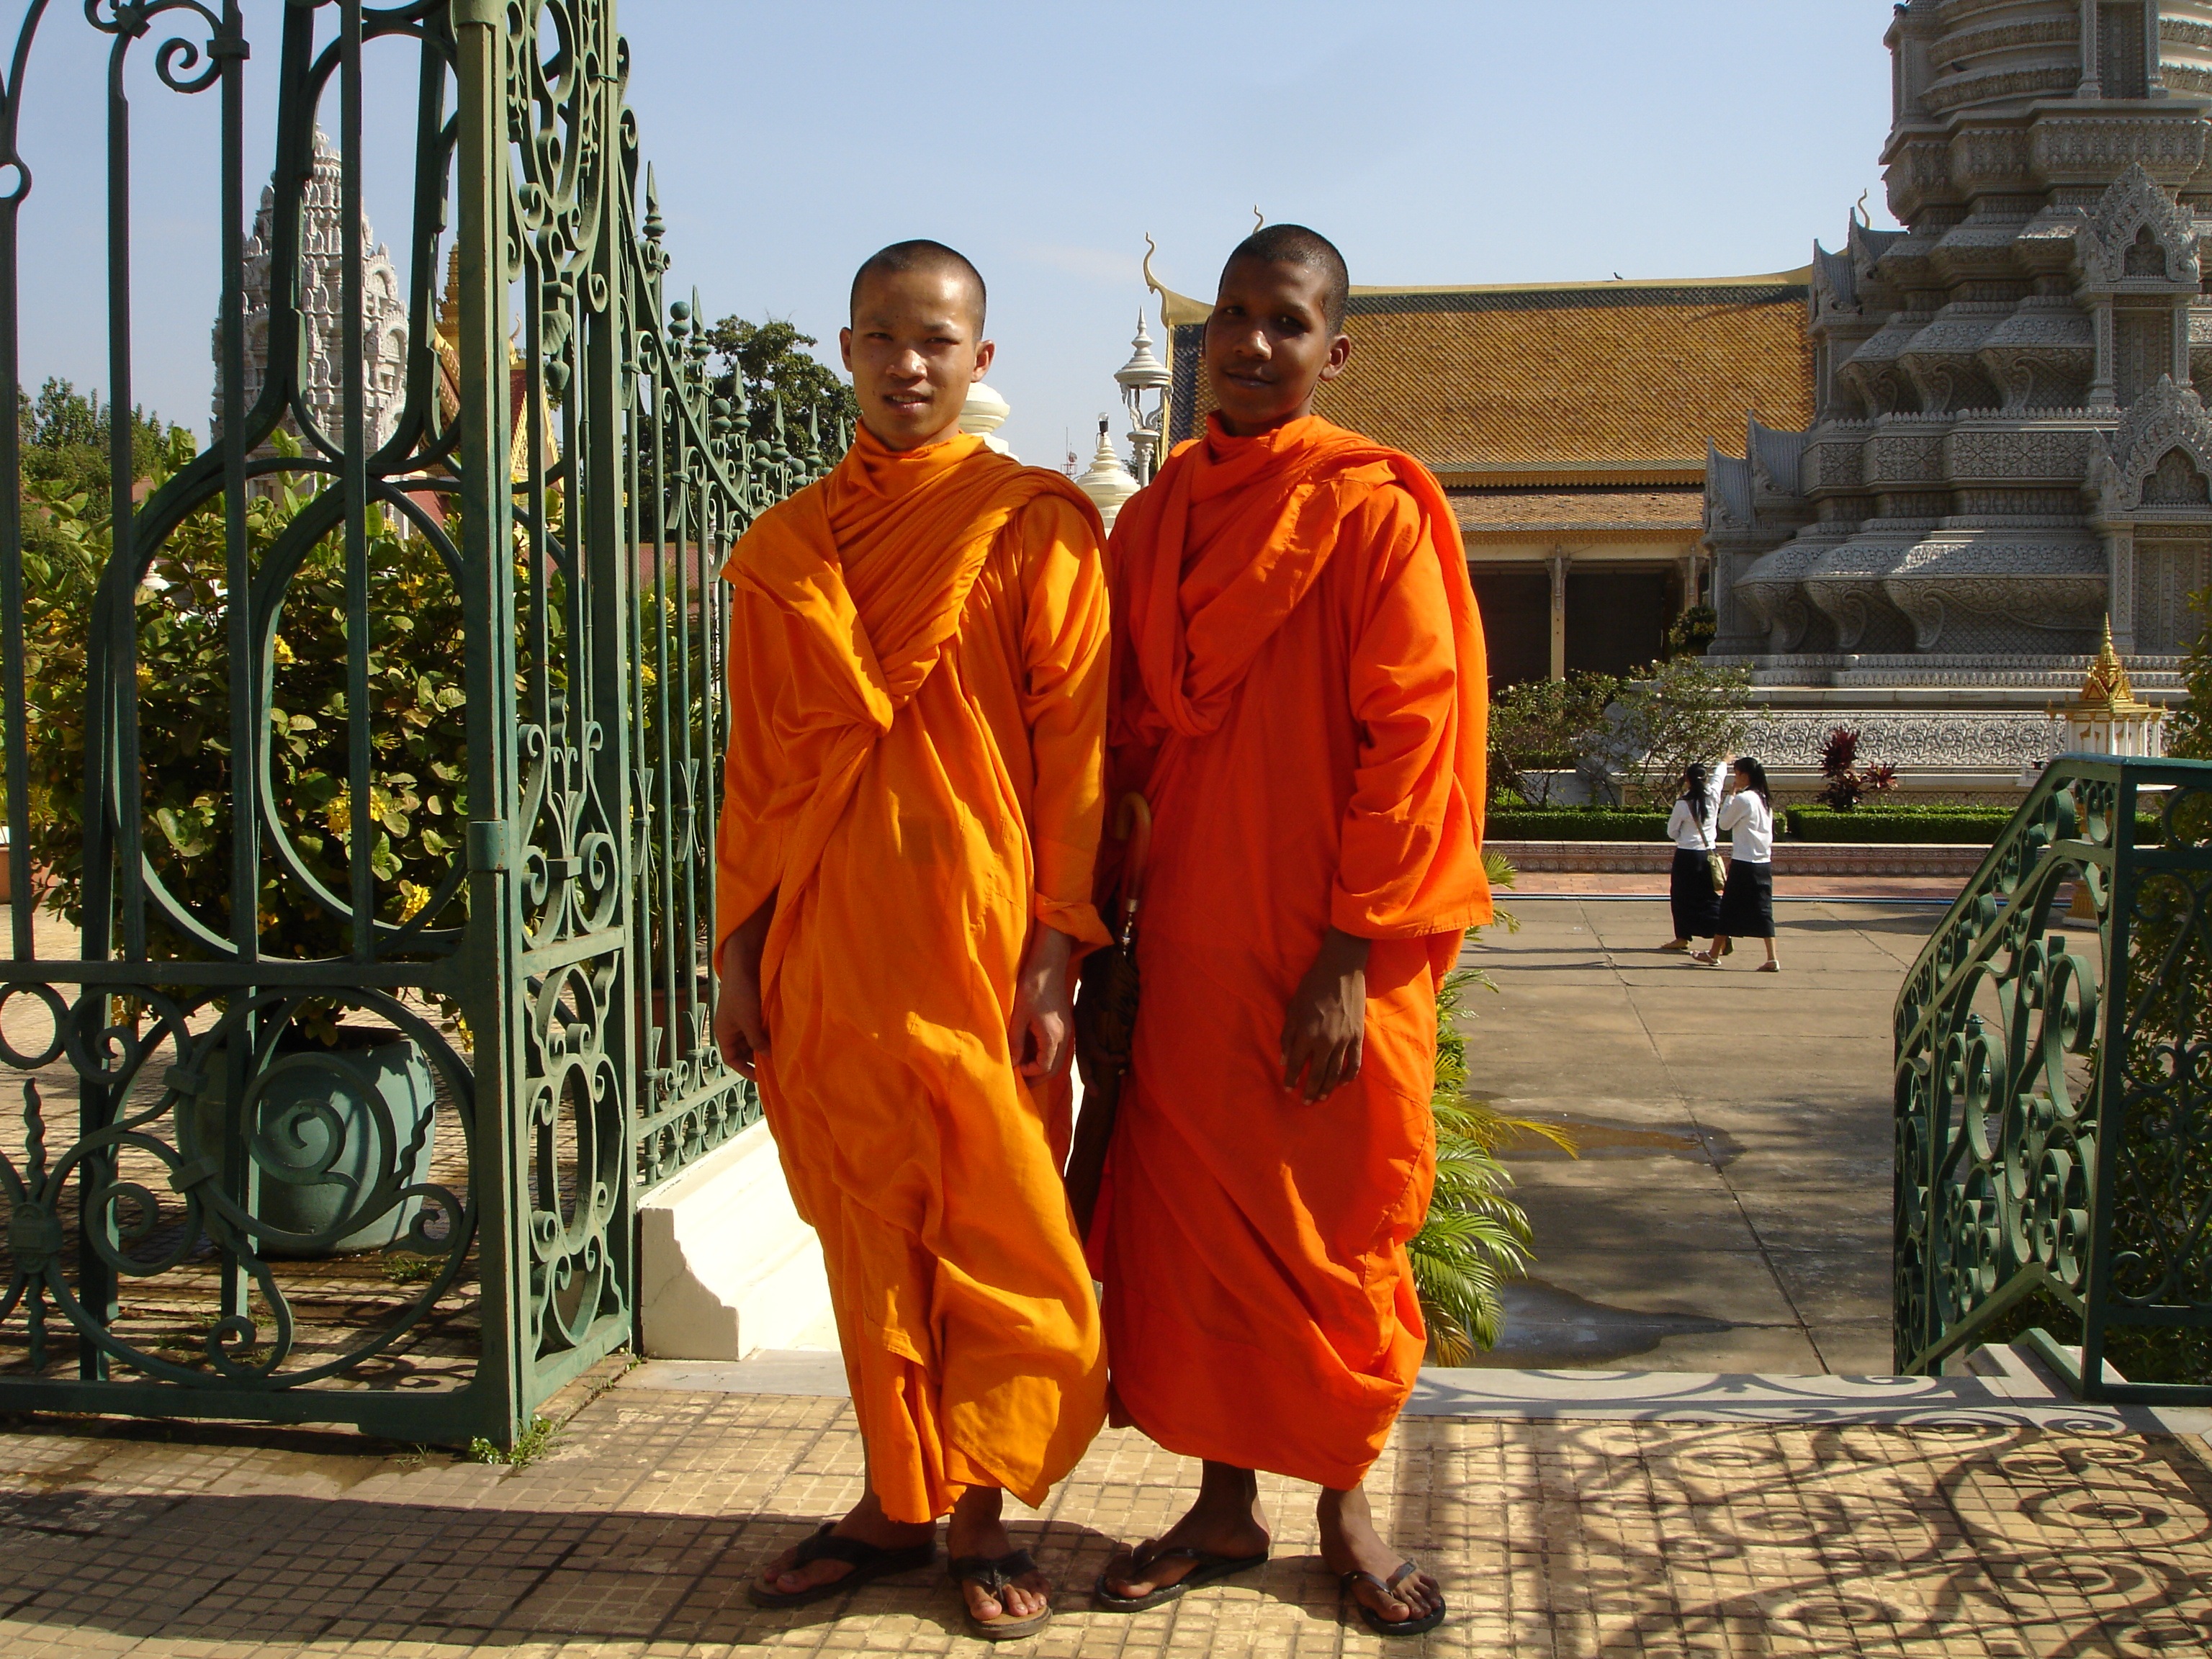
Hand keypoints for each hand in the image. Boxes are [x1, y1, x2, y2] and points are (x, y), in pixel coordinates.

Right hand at [713, 897, 773, 1078]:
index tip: (762, 1078)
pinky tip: (781, 1037)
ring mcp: (742, 1019)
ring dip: (765, 1045)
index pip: (732, 1060)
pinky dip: (768, 1034)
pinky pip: (759, 1027)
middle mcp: (732, 1028)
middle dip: (758, 1059)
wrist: (744, 964)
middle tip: (777, 1066)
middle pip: (744, 1051)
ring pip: (753, 1039)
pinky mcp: (752, 1009)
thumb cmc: (742, 994)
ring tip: (781, 1053)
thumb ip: (757, 1042)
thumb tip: (768, 1058)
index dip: (745, 1071)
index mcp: (724, 1034)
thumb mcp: (749, 1022)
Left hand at [1009, 924, 1077, 1079]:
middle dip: (1037, 1077)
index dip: (1029, 1073)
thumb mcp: (1019, 1016)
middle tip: (1020, 1081)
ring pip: (1057, 1060)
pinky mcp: (1065, 1025)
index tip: (1014, 1068)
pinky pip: (1058, 1049)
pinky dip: (1046, 1056)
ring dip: (1042, 1067)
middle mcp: (1064, 1038)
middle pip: (1053, 1069)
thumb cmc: (1032, 987)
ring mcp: (1067, 1031)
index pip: (1044, 1068)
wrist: (1049, 965)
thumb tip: (1013, 1063)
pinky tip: (1032, 1051)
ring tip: (1024, 1067)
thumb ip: (1017, 1042)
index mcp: (1053, 1037)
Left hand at [1281, 926, 1369, 1102]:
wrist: (1341, 971)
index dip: (1290, 1078)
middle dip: (1309, 1090)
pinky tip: (1341, 1083)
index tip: (1287, 1088)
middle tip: (1305, 1102)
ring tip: (1321, 1097)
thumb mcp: (1292, 1009)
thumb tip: (1284, 1060)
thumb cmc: (1311, 987)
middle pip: (1316, 1074)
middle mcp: (1326, 1042)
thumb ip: (1287, 1037)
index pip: (1295, 1065)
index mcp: (1307, 1035)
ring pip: (1335, 1073)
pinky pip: (1354, 1063)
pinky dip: (1348, 1076)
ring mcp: (1344, 1041)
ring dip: (1327, 1087)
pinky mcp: (1358, 1037)